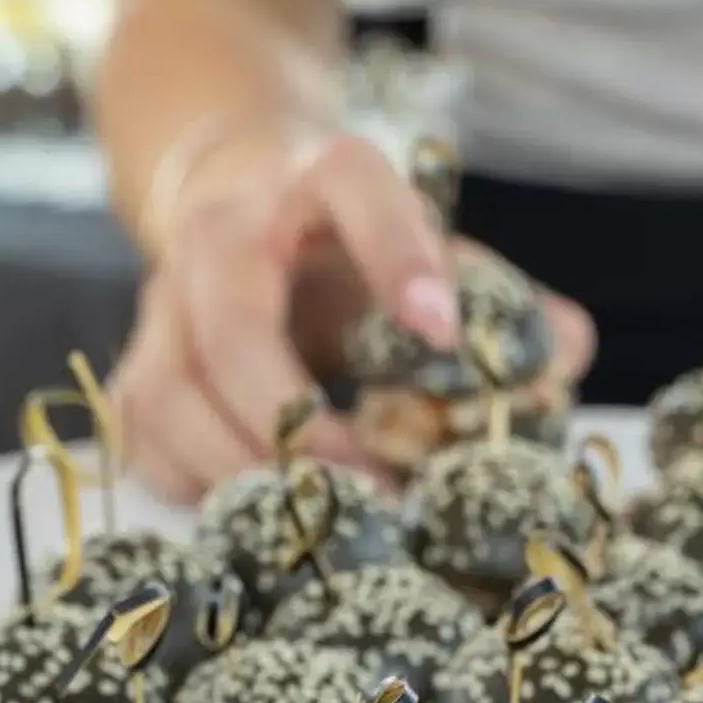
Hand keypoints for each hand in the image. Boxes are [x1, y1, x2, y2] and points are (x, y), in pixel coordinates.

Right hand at [111, 126, 592, 499]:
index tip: (444, 330)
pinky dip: (201, 491)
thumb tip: (569, 352)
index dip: (398, 254)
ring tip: (322, 526)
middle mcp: (224, 230)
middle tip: (376, 495)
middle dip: (302, 427)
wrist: (236, 204)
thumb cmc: (354, 249)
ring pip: (172, 397)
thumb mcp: (431, 252)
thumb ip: (503, 300)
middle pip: (234, 329)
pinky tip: (264, 519)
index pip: (353, 186)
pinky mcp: (133, 364)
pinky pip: (145, 442)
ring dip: (248, 475)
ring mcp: (163, 300)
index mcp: (318, 177)